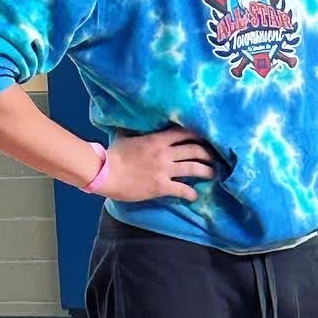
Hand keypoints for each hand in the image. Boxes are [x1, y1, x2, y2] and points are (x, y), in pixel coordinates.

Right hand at [100, 126, 216, 202]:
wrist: (104, 174)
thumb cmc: (113, 155)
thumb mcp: (126, 137)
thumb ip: (136, 130)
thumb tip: (135, 121)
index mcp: (157, 139)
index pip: (184, 133)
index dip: (198, 135)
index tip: (206, 139)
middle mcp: (165, 153)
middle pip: (195, 150)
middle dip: (207, 154)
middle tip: (213, 158)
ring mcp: (164, 170)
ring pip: (194, 168)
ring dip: (206, 171)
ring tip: (212, 173)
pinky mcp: (161, 186)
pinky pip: (183, 189)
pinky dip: (191, 193)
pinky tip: (194, 196)